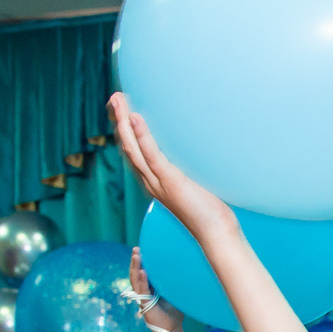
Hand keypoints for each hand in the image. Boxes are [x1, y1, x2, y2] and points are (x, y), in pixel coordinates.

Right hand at [110, 95, 236, 243]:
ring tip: (118, 100)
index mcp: (155, 182)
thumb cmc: (212, 212)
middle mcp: (151, 182)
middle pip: (128, 147)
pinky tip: (135, 118)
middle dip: (119, 121)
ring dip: (123, 123)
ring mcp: (158, 182)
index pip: (135, 153)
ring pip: (133, 148)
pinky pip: (151, 156)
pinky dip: (142, 136)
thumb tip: (203, 149)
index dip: (127, 131)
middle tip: (115, 97)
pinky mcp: (170, 182)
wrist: (217, 234)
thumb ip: (193, 169)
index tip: (123, 109)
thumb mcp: (198, 184)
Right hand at [128, 249, 182, 331]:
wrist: (173, 329)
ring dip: (136, 268)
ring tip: (136, 256)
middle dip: (135, 261)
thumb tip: (183, 268)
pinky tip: (143, 272)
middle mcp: (144, 292)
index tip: (142, 248)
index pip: (143, 272)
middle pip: (136, 274)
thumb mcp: (174, 294)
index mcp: (149, 289)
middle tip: (136, 248)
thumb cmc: (174, 312)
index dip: (142, 261)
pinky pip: (143, 292)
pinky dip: (143, 281)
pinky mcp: (146, 306)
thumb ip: (173, 283)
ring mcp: (143, 299)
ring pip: (136, 281)